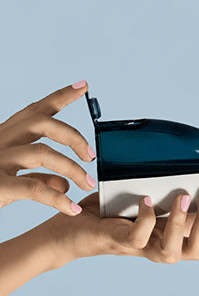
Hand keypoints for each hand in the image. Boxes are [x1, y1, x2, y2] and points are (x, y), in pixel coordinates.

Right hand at [0, 80, 96, 215]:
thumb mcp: (11, 177)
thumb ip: (39, 178)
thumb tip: (66, 183)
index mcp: (5, 136)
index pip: (35, 111)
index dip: (60, 97)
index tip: (82, 86)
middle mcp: (0, 142)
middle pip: (41, 123)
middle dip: (72, 136)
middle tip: (91, 155)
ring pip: (42, 154)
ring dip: (73, 169)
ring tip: (88, 184)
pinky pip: (34, 188)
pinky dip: (58, 199)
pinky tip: (72, 209)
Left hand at [46, 190, 198, 266]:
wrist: (72, 228)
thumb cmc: (109, 210)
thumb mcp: (143, 194)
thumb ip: (162, 186)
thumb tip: (181, 167)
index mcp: (169, 232)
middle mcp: (161, 244)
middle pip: (197, 249)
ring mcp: (142, 247)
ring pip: (173, 250)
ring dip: (181, 223)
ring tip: (181, 197)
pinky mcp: (121, 242)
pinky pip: (140, 237)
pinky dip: (147, 218)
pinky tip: (146, 200)